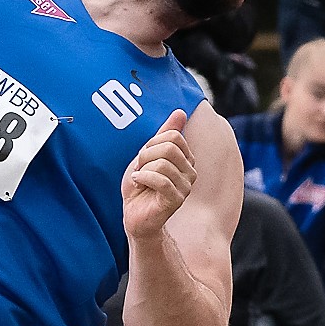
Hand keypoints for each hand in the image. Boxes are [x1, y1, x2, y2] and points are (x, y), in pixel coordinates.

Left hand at [122, 110, 196, 239]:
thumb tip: (181, 111)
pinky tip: (138, 183)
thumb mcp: (149, 154)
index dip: (152, 143)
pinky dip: (143, 178)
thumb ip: (164, 134)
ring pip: (163, 164)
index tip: (144, 156)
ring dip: (143, 169)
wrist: (134, 213)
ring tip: (140, 178)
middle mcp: (190, 172)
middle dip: (147, 155)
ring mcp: (185, 187)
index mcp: (186, 158)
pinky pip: (161, 180)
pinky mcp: (176, 200)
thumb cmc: (141, 184)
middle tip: (141, 168)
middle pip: (169, 147)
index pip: (173, 135)